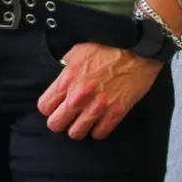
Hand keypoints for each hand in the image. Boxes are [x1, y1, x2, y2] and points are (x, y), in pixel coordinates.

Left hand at [37, 42, 162, 140]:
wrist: (137, 50)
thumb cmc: (108, 47)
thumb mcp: (79, 50)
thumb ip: (66, 66)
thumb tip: (60, 77)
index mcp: (68, 78)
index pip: (44, 107)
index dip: (49, 107)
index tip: (55, 105)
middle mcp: (79, 96)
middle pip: (56, 124)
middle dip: (59, 121)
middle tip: (67, 116)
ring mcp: (97, 106)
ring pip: (76, 134)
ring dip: (78, 127)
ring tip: (83, 119)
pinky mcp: (115, 113)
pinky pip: (99, 134)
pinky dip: (98, 130)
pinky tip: (99, 120)